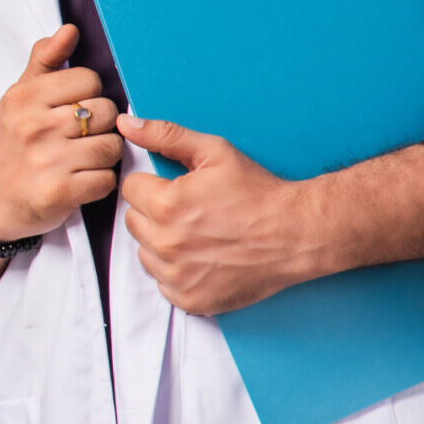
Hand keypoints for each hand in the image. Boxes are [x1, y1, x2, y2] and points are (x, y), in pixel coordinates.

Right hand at [0, 25, 123, 242]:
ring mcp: (48, 160)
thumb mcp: (21, 96)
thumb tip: (70, 30)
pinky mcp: (61, 191)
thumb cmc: (15, 141)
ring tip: (84, 157)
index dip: (89, 94)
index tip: (73, 108)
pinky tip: (82, 179)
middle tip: (81, 136)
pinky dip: (100, 181)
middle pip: (106, 112)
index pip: (89, 80)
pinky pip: (107, 178)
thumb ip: (45, 59)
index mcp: (25, 97)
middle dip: (101, 125)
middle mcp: (35, 126)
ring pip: (112, 146)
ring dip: (104, 155)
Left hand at [117, 115, 319, 314]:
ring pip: (145, 252)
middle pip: (133, 221)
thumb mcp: (214, 152)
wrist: (297, 234)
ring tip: (198, 234)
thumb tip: (126, 124)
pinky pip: (162, 283)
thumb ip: (164, 136)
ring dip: (162, 243)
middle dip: (154, 212)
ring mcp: (177, 275)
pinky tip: (202, 258)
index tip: (177, 189)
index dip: (153, 185)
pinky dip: (176, 272)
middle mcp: (166, 243)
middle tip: (190, 210)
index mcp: (165, 204)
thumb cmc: (257, 192)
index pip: (130, 189)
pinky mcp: (190, 299)